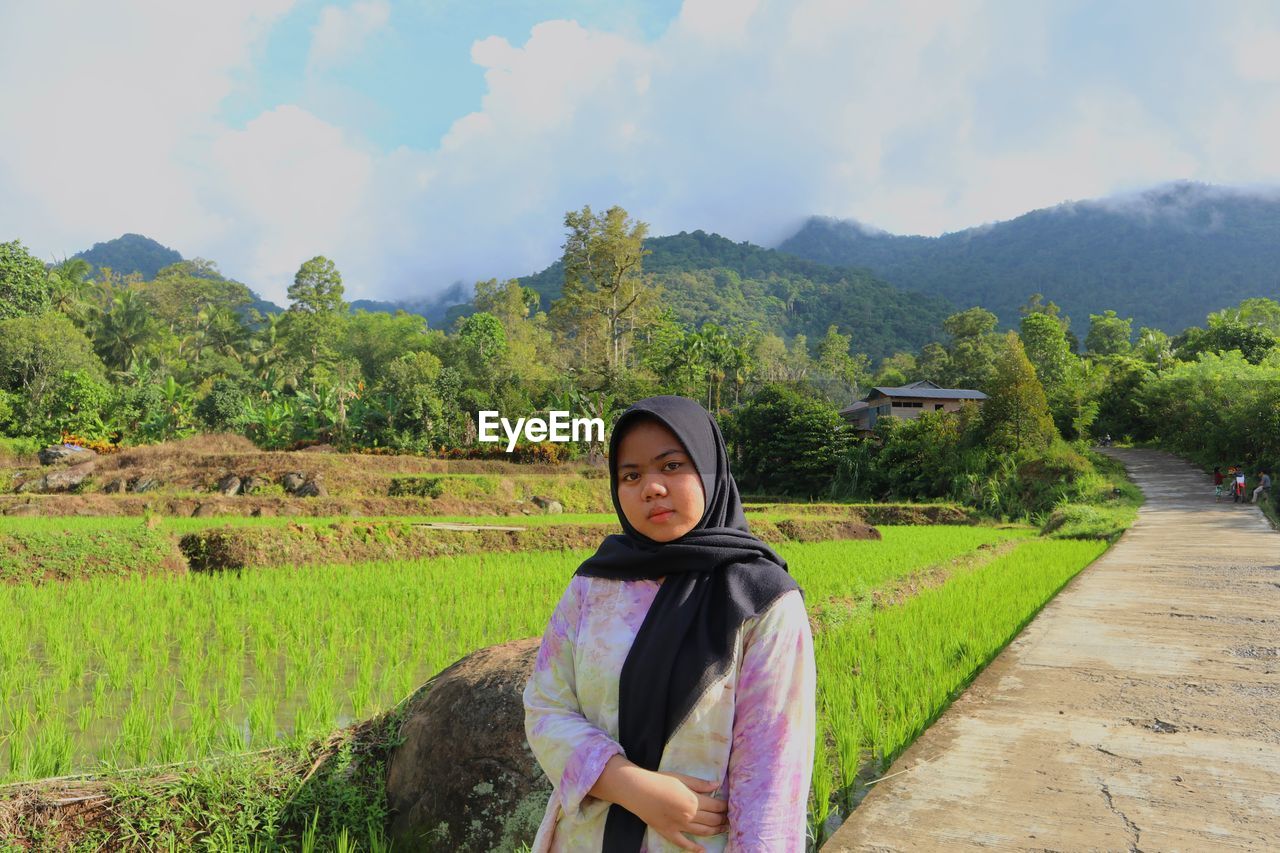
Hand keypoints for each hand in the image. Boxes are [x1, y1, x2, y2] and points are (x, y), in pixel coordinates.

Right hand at [588, 756, 728, 851]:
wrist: (638, 790)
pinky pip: (683, 843)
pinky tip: (702, 850)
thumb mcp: (682, 778)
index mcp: (693, 800)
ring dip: (715, 831)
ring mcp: (679, 826)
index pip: (716, 805)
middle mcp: (689, 815)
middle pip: (712, 820)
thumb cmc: (660, 780)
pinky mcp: (669, 833)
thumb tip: (717, 785)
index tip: (730, 806)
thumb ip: (700, 784)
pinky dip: (694, 848)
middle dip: (723, 819)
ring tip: (723, 829)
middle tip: (729, 818)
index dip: (725, 806)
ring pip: (702, 832)